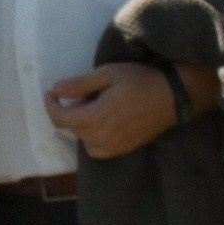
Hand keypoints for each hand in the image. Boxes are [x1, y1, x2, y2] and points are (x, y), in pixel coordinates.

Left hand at [46, 60, 178, 158]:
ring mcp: (113, 147)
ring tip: (98, 106)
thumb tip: (56, 89)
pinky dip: (93, 138)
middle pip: (72, 127)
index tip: (51, 93)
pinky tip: (104, 123)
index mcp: (96, 117)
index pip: (61, 119)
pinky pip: (96, 149)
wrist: (173, 97)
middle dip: (72, 110)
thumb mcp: (109, 74)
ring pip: (83, 139)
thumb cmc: (141, 80)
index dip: (51, 105)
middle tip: (88, 92)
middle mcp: (102, 136)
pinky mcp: (122, 150)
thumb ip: (80, 84)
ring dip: (82, 124)